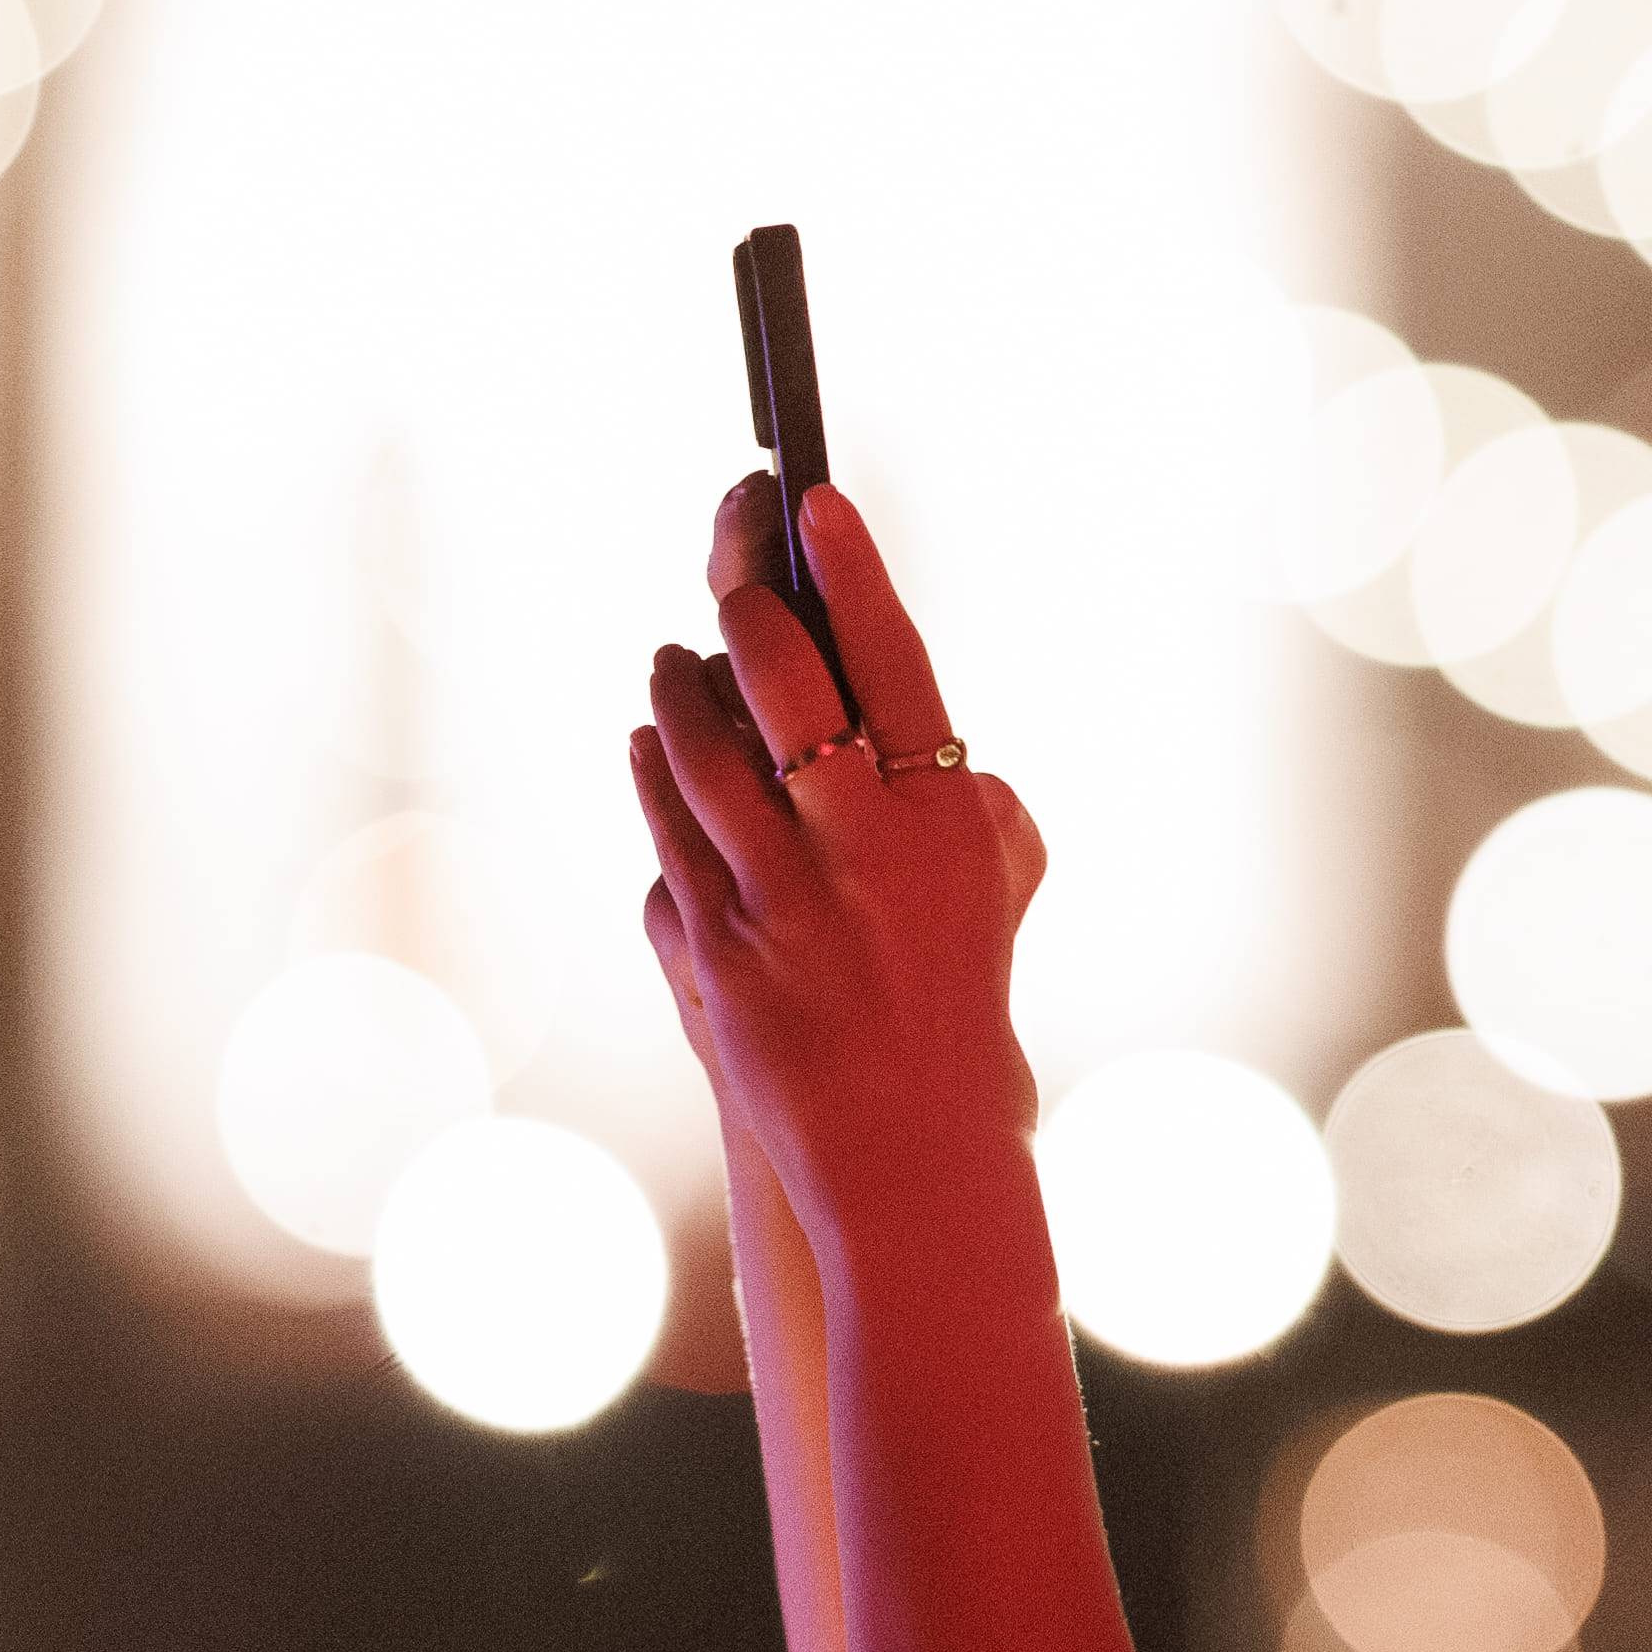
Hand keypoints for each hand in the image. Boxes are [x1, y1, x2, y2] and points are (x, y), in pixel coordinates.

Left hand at [634, 477, 1051, 1242]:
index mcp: (946, 818)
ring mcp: (776, 898)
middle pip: (779, 677)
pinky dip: (654, 769)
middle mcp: (861, 847)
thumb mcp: (996, 879)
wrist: (911, 1155)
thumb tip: (892, 712)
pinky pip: (662, 824)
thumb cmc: (962, 1003)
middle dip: (744, 592)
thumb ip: (954, 787)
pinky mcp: (709, 946)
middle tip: (733, 553)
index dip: (847, 567)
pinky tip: (654, 744)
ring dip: (681, 681)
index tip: (812, 496)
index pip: (890, 659)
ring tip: (680, 656)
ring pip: (697, 741)